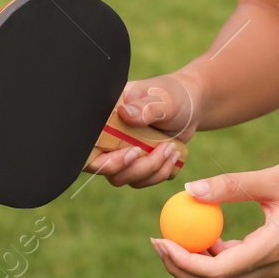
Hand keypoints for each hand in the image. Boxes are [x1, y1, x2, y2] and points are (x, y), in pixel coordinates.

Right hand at [83, 72, 201, 188]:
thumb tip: (125, 114)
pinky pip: (142, 182)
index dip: (105, 157)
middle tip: (162, 149)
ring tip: (171, 149)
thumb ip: (144, 107)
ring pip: (124, 178)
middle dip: (135, 167)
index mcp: (106, 118)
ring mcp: (122, 154)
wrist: (190, 107)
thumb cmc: (172, 95)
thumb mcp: (161, 98)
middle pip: (105, 168)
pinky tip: (174, 155)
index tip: (134, 151)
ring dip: (151, 170)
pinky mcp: (137, 165)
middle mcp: (109, 138)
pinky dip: (160, 174)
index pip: (88, 145)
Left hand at [150, 153, 278, 277]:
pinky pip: (236, 265)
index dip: (181, 260)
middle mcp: (271, 266)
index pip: (214, 271)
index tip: (159, 239)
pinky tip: (203, 230)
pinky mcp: (275, 256)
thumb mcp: (274, 177)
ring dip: (194, 263)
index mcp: (271, 251)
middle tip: (157, 242)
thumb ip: (231, 186)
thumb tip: (190, 190)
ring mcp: (274, 264)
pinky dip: (213, 254)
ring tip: (173, 234)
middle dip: (180, 269)